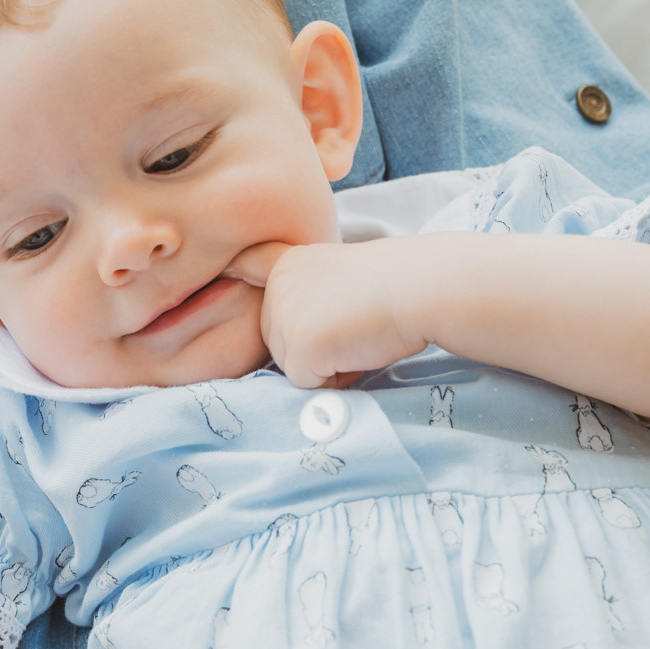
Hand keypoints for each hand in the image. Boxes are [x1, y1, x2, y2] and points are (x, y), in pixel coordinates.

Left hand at [223, 239, 426, 386]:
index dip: (239, 275)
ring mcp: (283, 317)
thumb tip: (293, 337)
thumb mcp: (341, 276)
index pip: (249, 275)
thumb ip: (309, 296)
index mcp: (287, 264)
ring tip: (360, 334)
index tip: (230, 270)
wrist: (419, 286)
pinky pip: (308, 384)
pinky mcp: (297, 348)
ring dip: (327, 364)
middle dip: (314, 346)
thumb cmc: (397, 283)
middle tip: (355, 324)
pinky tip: (360, 349)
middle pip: (278, 341)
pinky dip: (337, 379)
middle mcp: (277, 287)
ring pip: (292, 366)